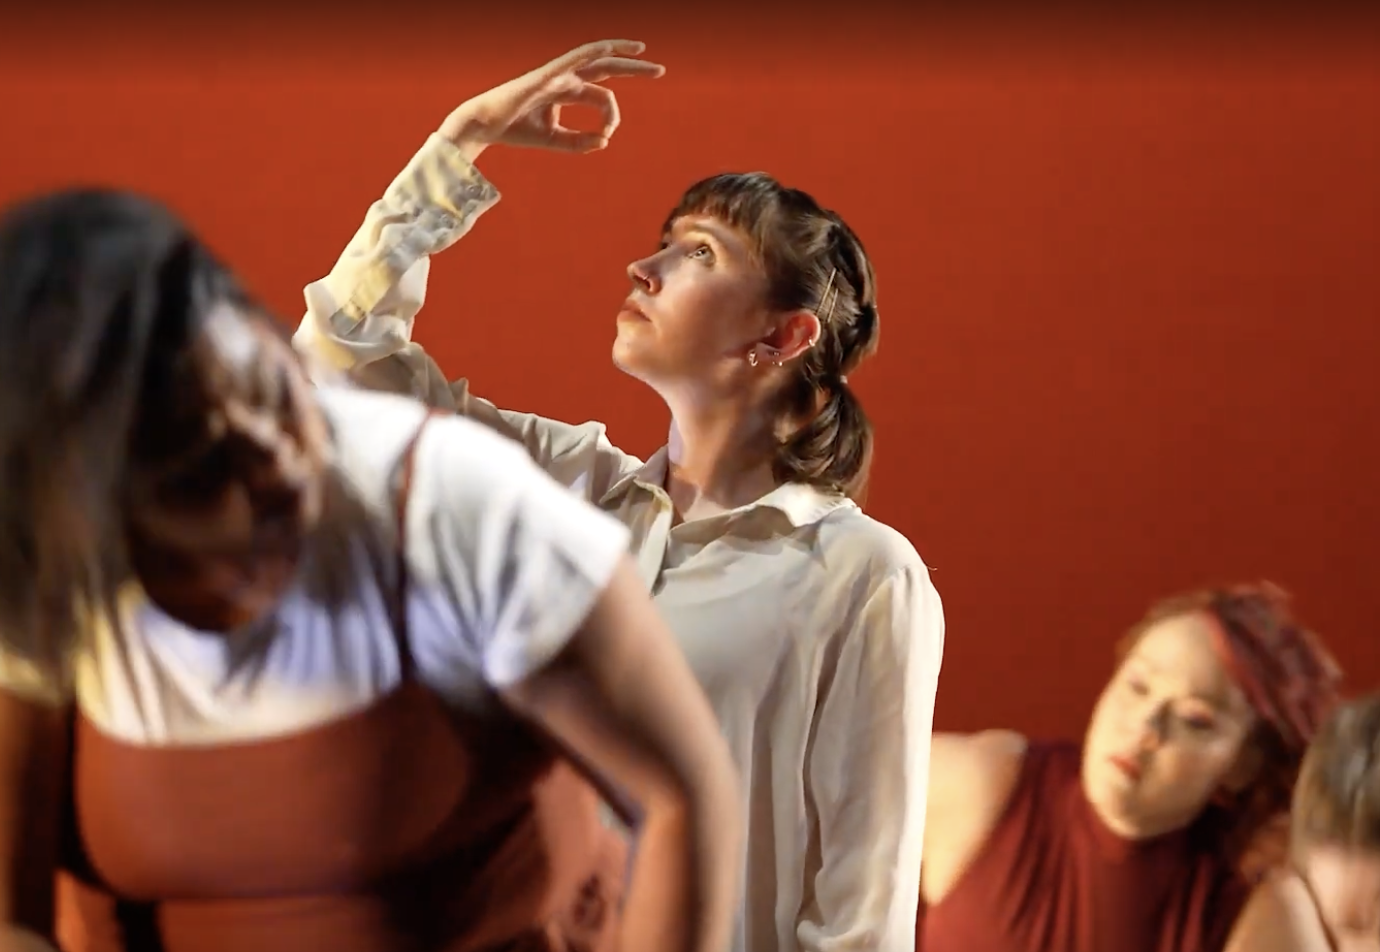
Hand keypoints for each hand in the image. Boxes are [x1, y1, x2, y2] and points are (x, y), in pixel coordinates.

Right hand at [438, 40, 664, 162]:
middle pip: (606, 68)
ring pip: (595, 60)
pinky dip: (593, 51)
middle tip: (661, 70)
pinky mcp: (546, 74)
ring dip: (621, 55)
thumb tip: (606, 141)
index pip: (602, 97)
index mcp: (566, 91)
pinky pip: (574, 58)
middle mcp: (564, 78)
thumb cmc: (516, 131)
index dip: (613, 115)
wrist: (486, 126)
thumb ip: (579, 142)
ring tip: (645, 54)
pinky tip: (612, 48)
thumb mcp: (554, 140)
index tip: (609, 134)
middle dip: (634, 69)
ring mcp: (556, 73)